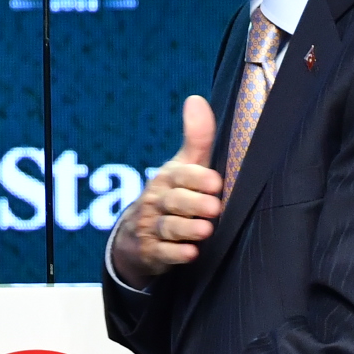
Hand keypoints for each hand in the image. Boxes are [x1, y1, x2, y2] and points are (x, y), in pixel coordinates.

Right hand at [111, 95, 221, 284]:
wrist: (137, 233)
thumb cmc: (173, 194)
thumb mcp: (184, 166)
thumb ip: (196, 137)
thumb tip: (196, 99)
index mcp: (168, 178)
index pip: (181, 175)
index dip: (197, 179)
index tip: (216, 183)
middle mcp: (156, 201)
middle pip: (174, 202)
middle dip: (194, 204)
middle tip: (215, 207)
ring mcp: (152, 227)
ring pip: (168, 228)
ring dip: (187, 229)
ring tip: (206, 231)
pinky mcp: (151, 251)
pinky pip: (162, 253)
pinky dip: (176, 254)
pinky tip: (191, 254)